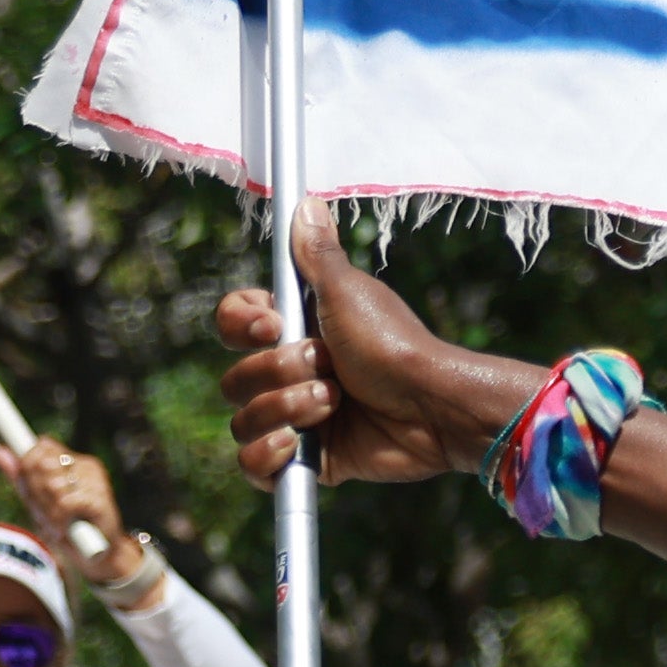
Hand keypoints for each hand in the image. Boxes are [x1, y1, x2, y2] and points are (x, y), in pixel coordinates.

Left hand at [0, 437, 136, 585]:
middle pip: (42, 464)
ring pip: (52, 484)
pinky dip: (59, 520)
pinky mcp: (100, 500)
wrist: (93, 557)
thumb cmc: (65, 526)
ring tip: (56, 522)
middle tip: (46, 511)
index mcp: (74, 461)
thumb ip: (19, 475)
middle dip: (36, 492)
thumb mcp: (37, 500)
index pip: (42, 447)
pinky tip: (65, 529)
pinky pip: (64, 503)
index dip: (28, 467)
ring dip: (48, 510)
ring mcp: (97, 482)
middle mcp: (88, 466)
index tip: (33, 490)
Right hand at [215, 208, 510, 490]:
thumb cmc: (396, 343)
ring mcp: (296, 418)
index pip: (233, 323)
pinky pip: (253, 465)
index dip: (242, 325)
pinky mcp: (308, 459)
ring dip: (287, 409)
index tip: (273, 324)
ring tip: (333, 402)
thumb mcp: (350, 292)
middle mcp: (289, 374)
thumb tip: (306, 202)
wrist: (432, 405)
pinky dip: (268, 456)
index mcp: (294, 331)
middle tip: (329, 366)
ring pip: (243, 419)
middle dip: (279, 372)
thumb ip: (318, 254)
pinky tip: (297, 444)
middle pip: (235, 377)